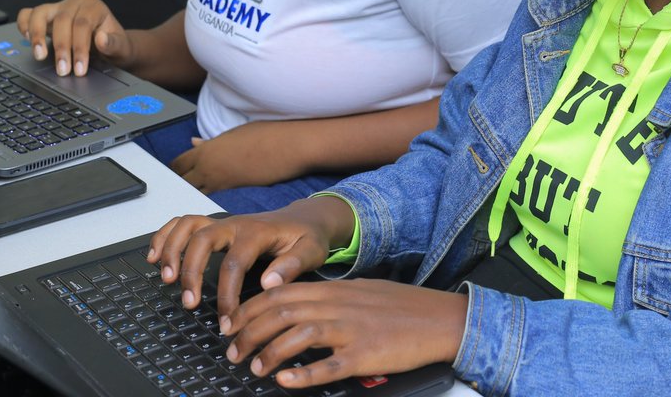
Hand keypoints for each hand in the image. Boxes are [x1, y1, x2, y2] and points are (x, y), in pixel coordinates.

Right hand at [17, 0, 132, 75]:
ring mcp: (57, 7)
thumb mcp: (120, 47)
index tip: (79, 69)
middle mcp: (74, 3)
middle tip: (63, 70)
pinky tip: (27, 41)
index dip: (80, 47)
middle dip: (61, 47)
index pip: (83, 24)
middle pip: (62, 20)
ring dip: (37, 35)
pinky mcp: (44, 16)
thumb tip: (101, 39)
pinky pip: (28, 14)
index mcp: (94, 6)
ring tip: (39, 56)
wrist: (108, 43)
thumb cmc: (112, 44)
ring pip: (40, 13)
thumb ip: (113, 43)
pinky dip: (24, 25)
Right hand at [147, 197, 352, 315]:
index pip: (234, 263)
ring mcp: (223, 223)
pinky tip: (154, 257)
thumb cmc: (308, 237)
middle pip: (202, 240)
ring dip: (171, 249)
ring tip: (165, 279)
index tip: (226, 321)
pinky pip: (183, 224)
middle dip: (190, 270)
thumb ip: (293, 265)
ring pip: (187, 226)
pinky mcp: (215, 226)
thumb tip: (268, 283)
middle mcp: (235, 224)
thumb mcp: (312, 250)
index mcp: (257, 233)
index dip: (226, 294)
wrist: (306, 218)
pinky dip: (165, 236)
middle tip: (189, 302)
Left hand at [170, 122, 303, 192]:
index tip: (177, 172)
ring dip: (194, 195)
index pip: (178, 165)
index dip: (175, 169)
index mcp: (206, 151)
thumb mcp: (233, 134)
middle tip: (180, 188)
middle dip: (179, 185)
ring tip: (193, 199)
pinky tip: (213, 200)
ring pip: (196, 195)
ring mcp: (221, 183)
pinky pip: (213, 199)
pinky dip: (209, 201)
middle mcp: (209, 169)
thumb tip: (194, 141)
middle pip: (182, 183)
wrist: (287, 146)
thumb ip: (210, 142)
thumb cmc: (264, 135)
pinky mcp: (235, 193)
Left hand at [224, 279, 467, 389]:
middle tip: (233, 351)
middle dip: (249, 332)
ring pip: (298, 335)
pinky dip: (303, 374)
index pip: (279, 293)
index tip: (232, 325)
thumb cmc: (400, 307)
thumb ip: (327, 298)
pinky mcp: (365, 355)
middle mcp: (338, 306)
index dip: (249, 310)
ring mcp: (351, 330)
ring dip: (269, 352)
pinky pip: (329, 365)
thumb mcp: (359, 292)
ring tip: (254, 368)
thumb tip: (295, 308)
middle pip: (280, 312)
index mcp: (334, 290)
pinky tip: (286, 381)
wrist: (438, 317)